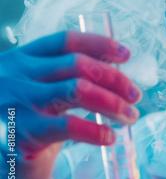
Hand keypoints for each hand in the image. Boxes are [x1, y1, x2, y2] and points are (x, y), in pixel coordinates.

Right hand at [0, 31, 141, 178]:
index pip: (66, 41)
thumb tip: (117, 71)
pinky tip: (110, 137)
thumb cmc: (28, 123)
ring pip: (78, 90)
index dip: (100, 45)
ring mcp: (17, 103)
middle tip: (135, 95)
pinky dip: (96, 131)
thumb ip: (69, 77)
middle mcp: (16, 76)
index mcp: (22, 59)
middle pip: (78, 64)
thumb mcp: (44, 92)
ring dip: (112, 103)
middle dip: (114, 79)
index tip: (126, 55)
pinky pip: (69, 126)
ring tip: (130, 116)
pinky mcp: (22, 133)